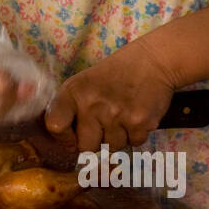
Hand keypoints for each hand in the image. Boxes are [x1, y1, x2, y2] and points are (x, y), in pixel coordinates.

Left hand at [43, 40, 176, 151]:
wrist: (153, 60)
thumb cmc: (115, 73)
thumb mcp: (84, 82)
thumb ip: (71, 108)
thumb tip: (66, 144)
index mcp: (73, 91)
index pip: (55, 125)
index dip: (64, 136)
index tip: (73, 134)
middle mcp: (92, 104)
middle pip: (85, 147)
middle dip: (95, 140)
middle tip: (104, 123)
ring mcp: (116, 115)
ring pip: (111, 147)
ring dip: (117, 137)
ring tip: (122, 115)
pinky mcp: (140, 123)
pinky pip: (133, 144)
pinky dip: (136, 134)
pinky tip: (136, 115)